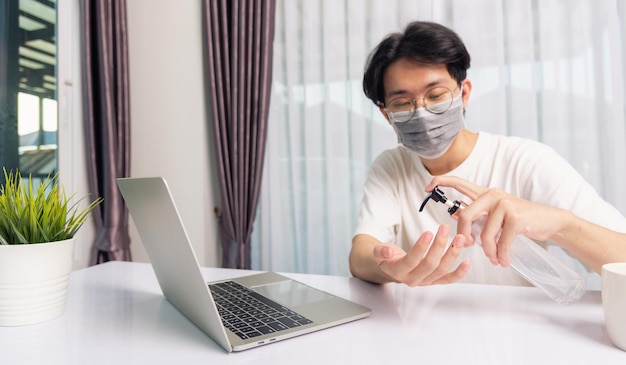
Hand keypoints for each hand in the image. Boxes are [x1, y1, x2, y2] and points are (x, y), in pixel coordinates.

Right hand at [373, 224, 469, 285]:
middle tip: (444, 229)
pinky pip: (448, 280)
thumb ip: (381, 251)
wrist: (391, 268)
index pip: (411, 260)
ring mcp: (425, 281)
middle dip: (439, 246)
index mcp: (399, 271)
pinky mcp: (434, 281)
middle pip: (429, 264)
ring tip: (459, 238)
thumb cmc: (386, 258)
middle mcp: (413, 279)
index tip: (428, 233)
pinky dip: (459, 273)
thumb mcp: (378, 252)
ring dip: (452, 254)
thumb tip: (387, 252)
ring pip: (441, 270)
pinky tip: (467, 263)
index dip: (420, 247)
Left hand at [426, 176, 560, 266]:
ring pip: (483, 234)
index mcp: (484, 193)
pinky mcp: (515, 217)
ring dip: (488, 251)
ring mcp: (504, 204)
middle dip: (463, 236)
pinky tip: (504, 260)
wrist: (548, 221)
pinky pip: (500, 242)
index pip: (459, 182)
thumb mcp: (495, 214)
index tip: (427, 188)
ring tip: (495, 258)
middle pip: (465, 216)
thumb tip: (454, 214)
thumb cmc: (519, 220)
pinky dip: (501, 255)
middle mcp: (492, 195)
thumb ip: (476, 213)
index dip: (441, 182)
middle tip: (468, 246)